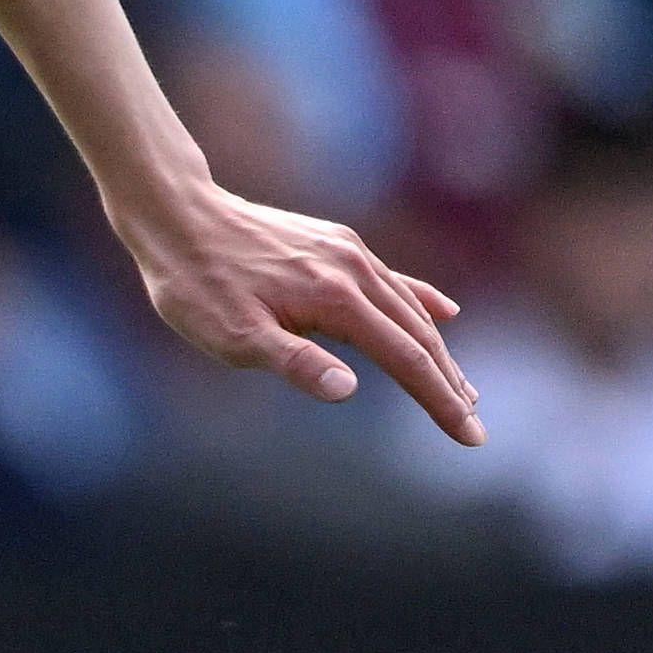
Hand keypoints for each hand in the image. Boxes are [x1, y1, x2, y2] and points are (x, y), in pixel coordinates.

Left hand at [120, 174, 477, 443]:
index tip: (471, 436)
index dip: (441, 402)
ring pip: (409, 309)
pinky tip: (444, 314)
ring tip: (462, 389)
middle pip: (419, 336)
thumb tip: (349, 389)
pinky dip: (421, 303)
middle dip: (449, 385)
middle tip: (474, 428)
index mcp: (336, 299)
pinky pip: (392, 280)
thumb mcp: (233, 337)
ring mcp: (348, 252)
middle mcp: (354, 270)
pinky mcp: (336, 243)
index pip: (406, 360)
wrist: (178, 215)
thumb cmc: (197, 285)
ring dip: (439, 352)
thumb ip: (294, 362)